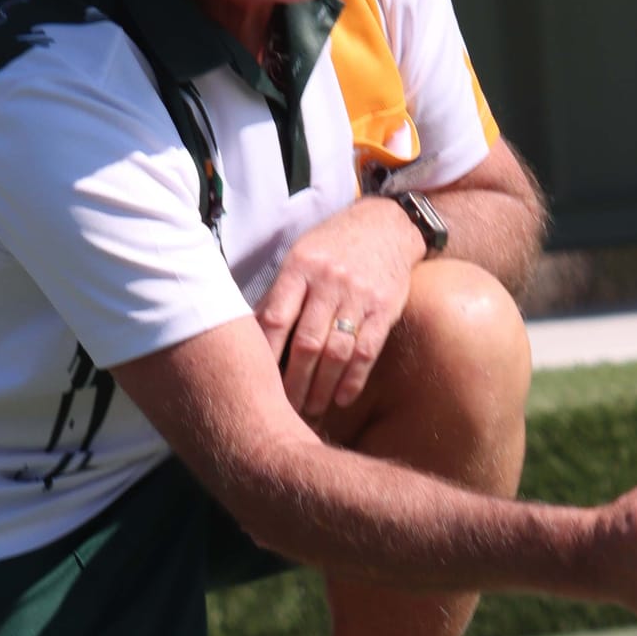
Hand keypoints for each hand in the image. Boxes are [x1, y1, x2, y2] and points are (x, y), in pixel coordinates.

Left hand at [256, 196, 423, 420]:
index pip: (276, 320)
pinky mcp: (385, 309)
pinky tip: (341, 399)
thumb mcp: (299, 257)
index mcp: (299, 268)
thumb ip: (279, 295)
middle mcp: (329, 282)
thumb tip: (249, 336)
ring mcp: (359, 296)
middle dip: (293, 382)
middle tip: (282, 410)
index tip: (255, 383)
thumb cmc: (332, 245)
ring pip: (336, 352)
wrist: (387, 225)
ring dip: (322, 388)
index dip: (265, 356)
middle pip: (307, 343)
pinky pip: (367, 351)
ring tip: (311, 410)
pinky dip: (353, 379)